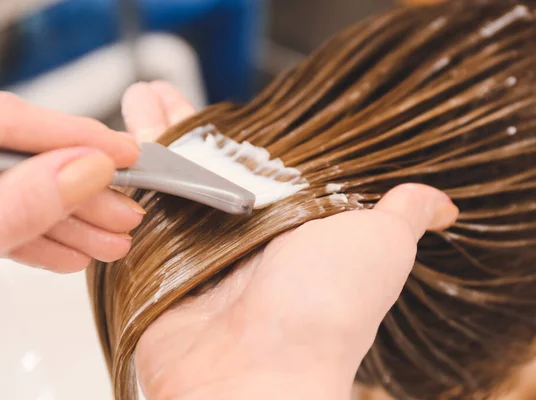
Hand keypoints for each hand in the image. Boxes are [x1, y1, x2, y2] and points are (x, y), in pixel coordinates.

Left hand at [0, 90, 144, 296]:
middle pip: (10, 155)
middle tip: (125, 209)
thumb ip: (10, 209)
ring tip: (107, 240)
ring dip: (61, 219)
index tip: (124, 153)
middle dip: (76, 189)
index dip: (72, 135)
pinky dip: (26, 235)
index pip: (1, 120)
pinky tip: (67, 251)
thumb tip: (82, 172)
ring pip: (4, 190)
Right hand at [121, 82, 459, 399]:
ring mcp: (188, 253)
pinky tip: (105, 154)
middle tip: (152, 95)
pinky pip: (128, 217)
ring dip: (142, 144)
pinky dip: (115, 185)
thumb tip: (441, 205)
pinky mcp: (149, 270)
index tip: (207, 100)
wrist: (261, 373)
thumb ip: (402, 213)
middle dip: (173, 127)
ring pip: (160, 184)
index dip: (225, 129)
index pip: (245, 160)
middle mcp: (233, 236)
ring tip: (127, 107)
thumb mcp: (379, 244)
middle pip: (196, 166)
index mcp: (281, 221)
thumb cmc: (325, 305)